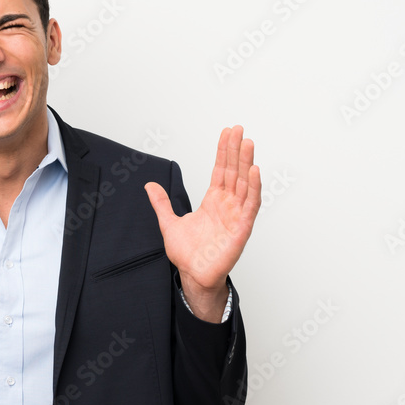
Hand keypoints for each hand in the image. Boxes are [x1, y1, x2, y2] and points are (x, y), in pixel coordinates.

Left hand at [144, 126, 259, 316]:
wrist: (193, 275)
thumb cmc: (188, 254)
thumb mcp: (169, 223)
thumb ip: (162, 203)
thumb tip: (150, 186)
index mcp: (213, 201)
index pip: (221, 170)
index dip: (224, 152)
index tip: (227, 133)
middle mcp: (227, 205)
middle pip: (234, 172)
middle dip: (236, 150)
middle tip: (239, 129)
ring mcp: (236, 215)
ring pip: (244, 184)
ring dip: (246, 163)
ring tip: (248, 143)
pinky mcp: (241, 229)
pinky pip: (250, 205)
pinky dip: (253, 188)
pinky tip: (254, 172)